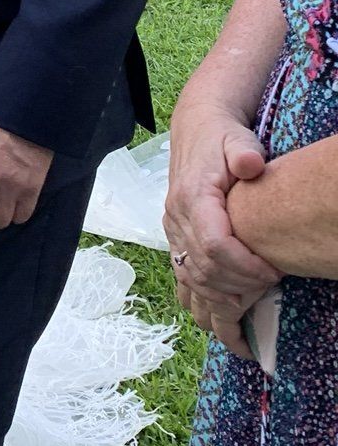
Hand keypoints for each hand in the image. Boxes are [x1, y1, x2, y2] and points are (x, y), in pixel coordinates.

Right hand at [163, 105, 274, 356]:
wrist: (197, 131)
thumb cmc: (223, 137)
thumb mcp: (237, 138)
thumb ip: (244, 152)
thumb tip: (250, 164)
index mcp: (192, 197)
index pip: (213, 245)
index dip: (243, 266)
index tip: (272, 272)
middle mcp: (176, 218)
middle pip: (202, 269)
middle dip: (238, 286)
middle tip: (270, 287)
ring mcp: (173, 232)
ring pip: (189, 280)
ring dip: (219, 300)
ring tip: (249, 308)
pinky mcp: (176, 240)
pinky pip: (182, 279)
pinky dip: (202, 301)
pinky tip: (224, 314)